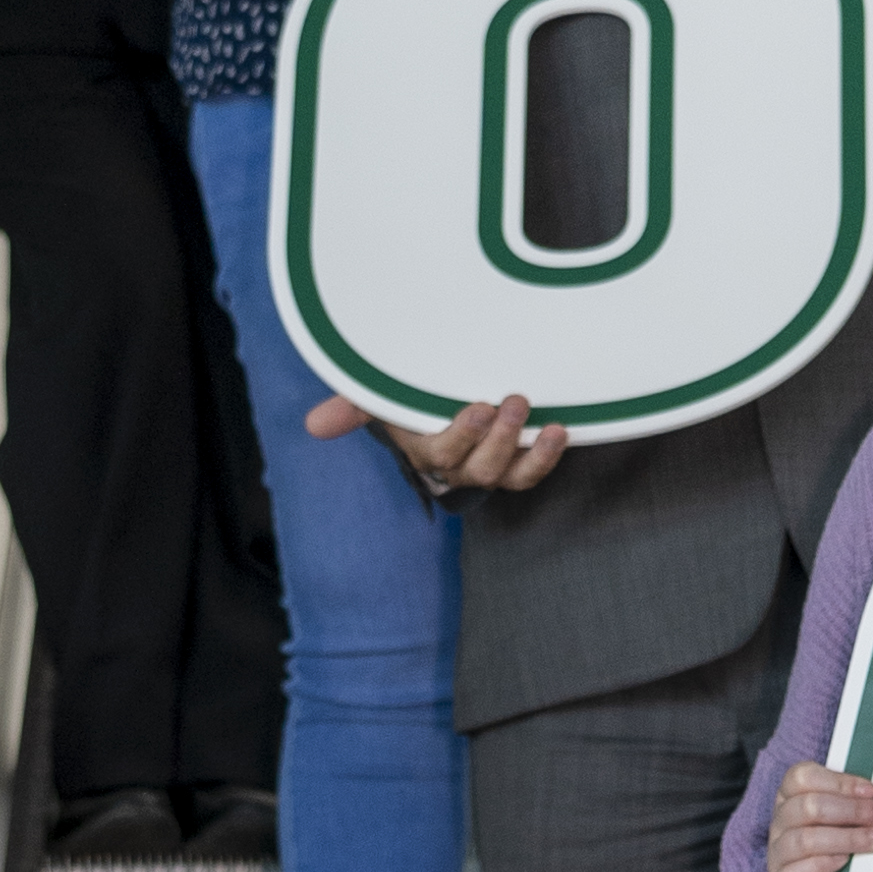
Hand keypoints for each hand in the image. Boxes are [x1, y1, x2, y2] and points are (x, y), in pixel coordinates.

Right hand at [304, 385, 568, 494]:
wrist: (435, 400)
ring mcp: (488, 468)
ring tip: (545, 423)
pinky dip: (546, 457)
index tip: (477, 406)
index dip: (462, 436)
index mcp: (424, 451)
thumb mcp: (378, 397)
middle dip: (499, 438)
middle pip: (479, 468)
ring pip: (508, 475)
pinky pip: (529, 472)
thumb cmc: (407, 399)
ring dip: (527, 451)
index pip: (442, 453)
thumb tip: (313, 426)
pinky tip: (558, 432)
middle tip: (514, 401)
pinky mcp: (514, 463)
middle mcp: (457, 468)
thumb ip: (351, 407)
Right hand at [766, 760, 872, 871]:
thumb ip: (851, 802)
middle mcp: (780, 821)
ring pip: (805, 839)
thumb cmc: (829, 843)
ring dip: (847, 838)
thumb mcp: (837, 815)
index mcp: (790, 796)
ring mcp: (777, 852)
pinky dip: (822, 865)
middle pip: (808, 806)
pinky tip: (845, 861)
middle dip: (853, 810)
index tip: (871, 791)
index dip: (839, 782)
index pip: (803, 777)